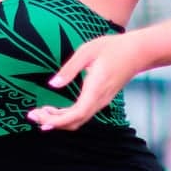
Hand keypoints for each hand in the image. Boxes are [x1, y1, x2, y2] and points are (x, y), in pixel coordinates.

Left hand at [30, 32, 147, 130]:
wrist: (138, 52)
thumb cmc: (112, 47)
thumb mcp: (87, 51)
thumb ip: (69, 69)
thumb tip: (52, 85)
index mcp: (95, 89)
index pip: (76, 114)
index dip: (58, 120)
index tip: (41, 120)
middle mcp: (99, 100)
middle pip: (75, 122)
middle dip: (53, 123)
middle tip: (32, 116)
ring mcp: (101, 101)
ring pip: (78, 120)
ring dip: (59, 120)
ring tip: (40, 113)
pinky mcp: (101, 99)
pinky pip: (82, 114)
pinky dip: (67, 116)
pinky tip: (54, 110)